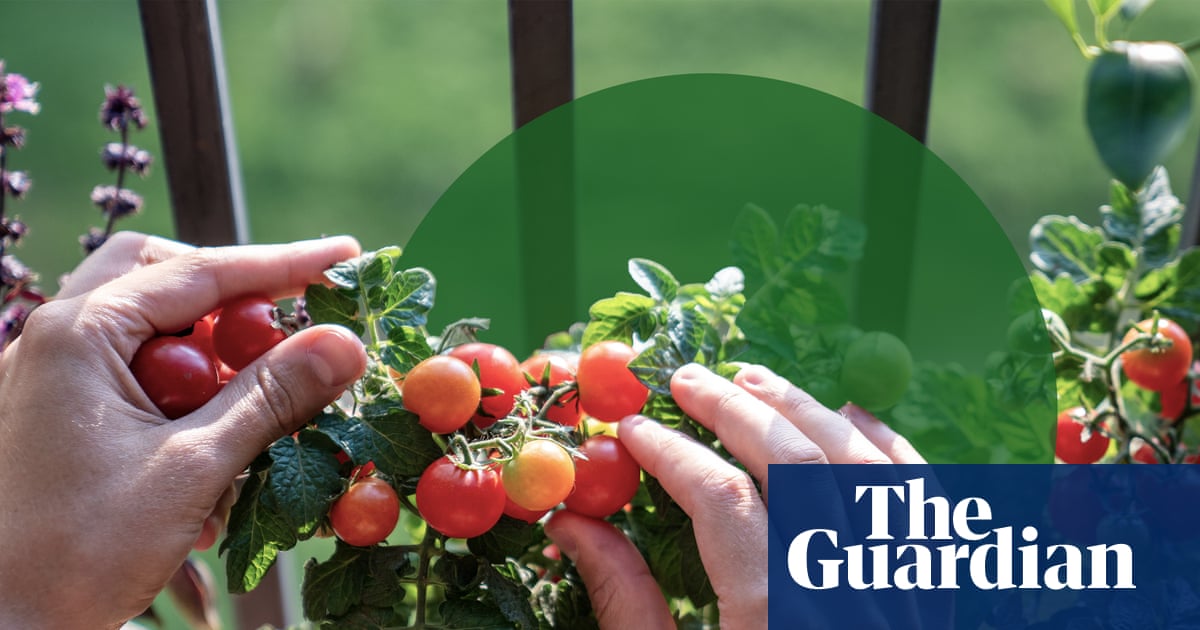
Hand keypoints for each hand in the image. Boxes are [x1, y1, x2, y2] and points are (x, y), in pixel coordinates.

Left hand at [0, 232, 367, 628]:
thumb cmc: (78, 550)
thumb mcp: (192, 468)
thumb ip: (271, 397)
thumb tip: (346, 344)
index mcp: (79, 333)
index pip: (201, 272)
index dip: (283, 264)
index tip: (346, 258)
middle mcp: (57, 339)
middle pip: (162, 280)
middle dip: (232, 301)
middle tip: (287, 332)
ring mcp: (53, 378)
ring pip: (151, 329)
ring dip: (211, 360)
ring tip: (250, 414)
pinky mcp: (60, 416)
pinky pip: (134, 376)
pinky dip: (183, 398)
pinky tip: (209, 454)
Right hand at [545, 362, 923, 628]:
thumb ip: (628, 606)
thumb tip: (574, 526)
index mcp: (776, 621)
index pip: (720, 500)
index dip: (670, 453)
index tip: (630, 427)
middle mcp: (849, 593)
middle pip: (795, 464)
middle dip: (733, 409)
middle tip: (683, 380)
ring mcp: (904, 591)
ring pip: (863, 467)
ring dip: (804, 409)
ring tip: (751, 377)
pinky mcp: (938, 600)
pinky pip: (926, 503)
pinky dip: (890, 449)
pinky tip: (852, 415)